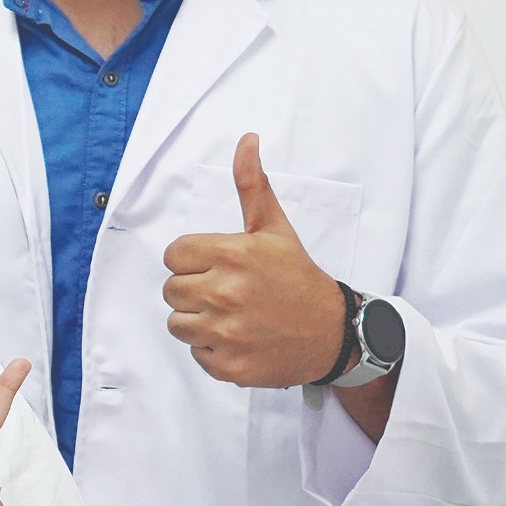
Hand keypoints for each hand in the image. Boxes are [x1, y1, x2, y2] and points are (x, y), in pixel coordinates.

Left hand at [163, 134, 348, 387]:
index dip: (193, 260)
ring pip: (178, 323)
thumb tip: (247, 139)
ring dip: (200, 321)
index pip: (173, 256)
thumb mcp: (275, 228)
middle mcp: (225, 293)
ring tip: (235, 316)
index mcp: (232, 255)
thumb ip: (252, 185)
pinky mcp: (228, 365)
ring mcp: (226, 332)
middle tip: (230, 292)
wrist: (334, 333)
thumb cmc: (298, 277)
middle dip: (195, 289)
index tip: (220, 265)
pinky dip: (213, 349)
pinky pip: (195, 353)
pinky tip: (241, 339)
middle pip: (171, 290)